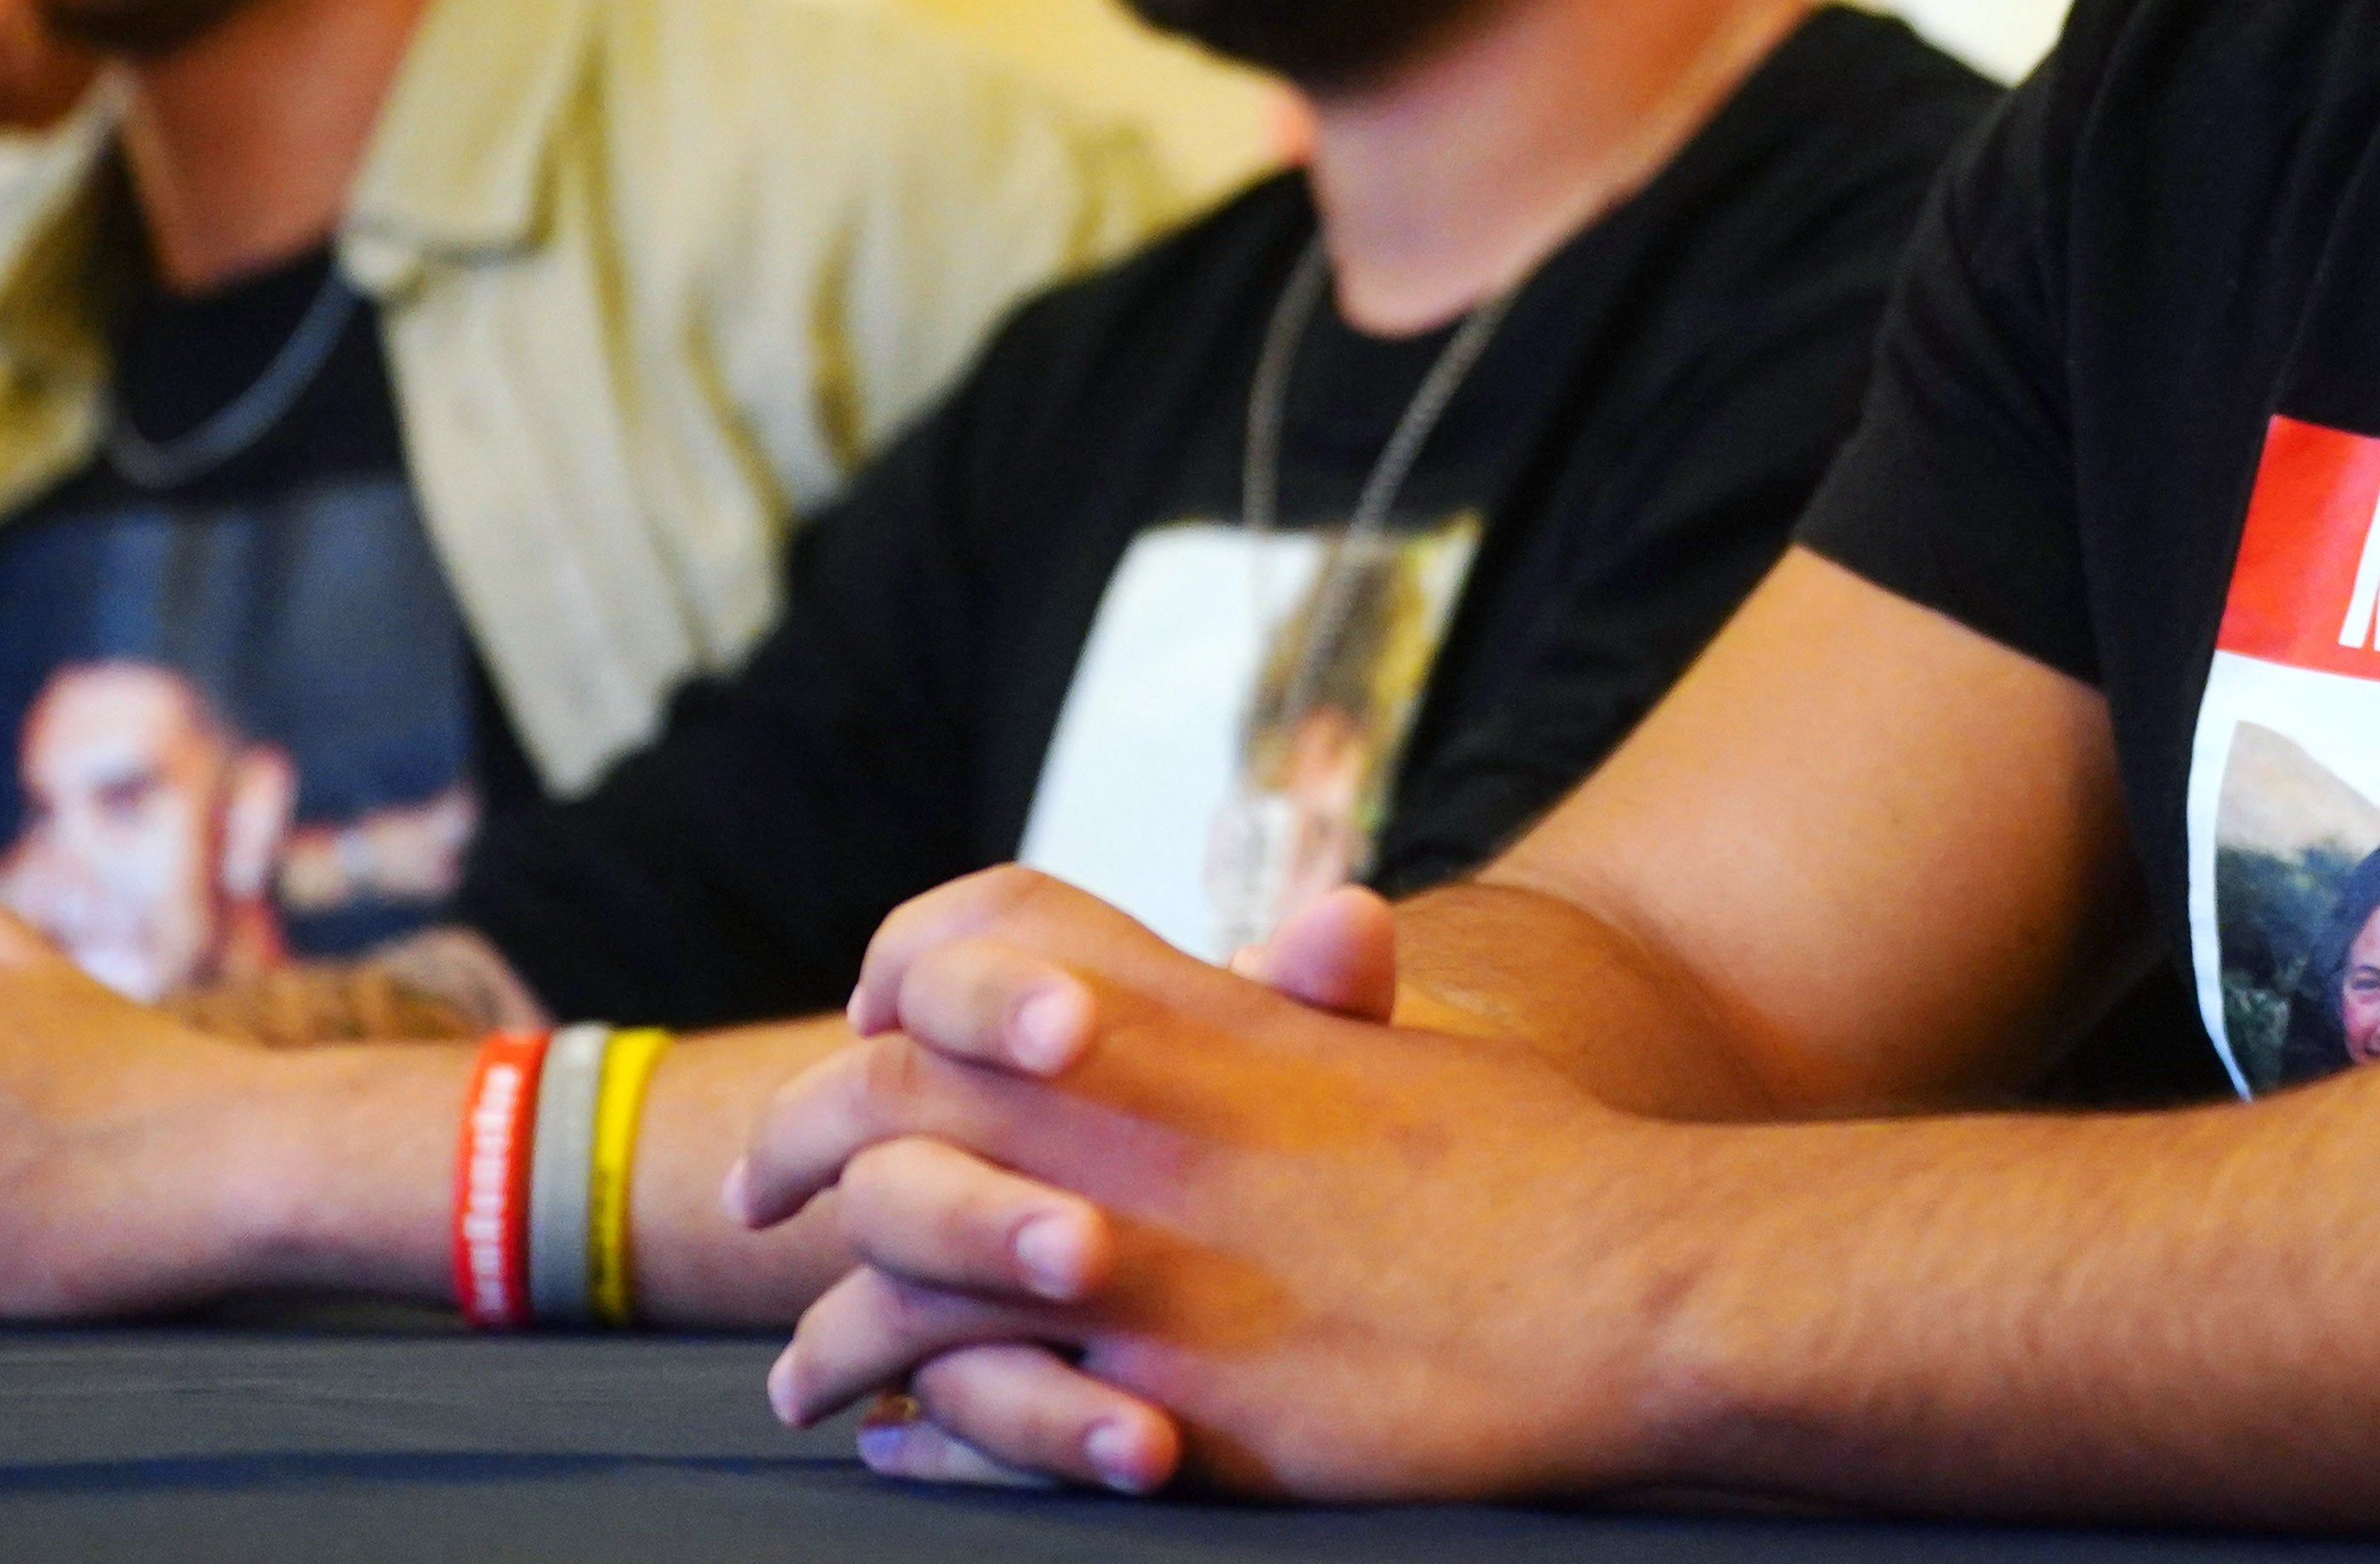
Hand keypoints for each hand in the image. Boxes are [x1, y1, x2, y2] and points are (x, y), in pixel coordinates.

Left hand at [728, 869, 1672, 1501]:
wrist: (1618, 1288)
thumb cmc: (1535, 1176)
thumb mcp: (1407, 1054)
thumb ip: (1320, 1007)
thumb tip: (1320, 927)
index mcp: (1195, 1017)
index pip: (984, 927)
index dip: (905, 961)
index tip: (867, 1014)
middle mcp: (1136, 1120)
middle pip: (889, 1091)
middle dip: (801, 1143)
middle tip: (761, 1198)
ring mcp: (1139, 1265)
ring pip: (898, 1277)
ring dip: (830, 1334)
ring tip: (803, 1385)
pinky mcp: (1165, 1402)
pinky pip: (977, 1413)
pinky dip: (919, 1434)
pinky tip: (901, 1452)